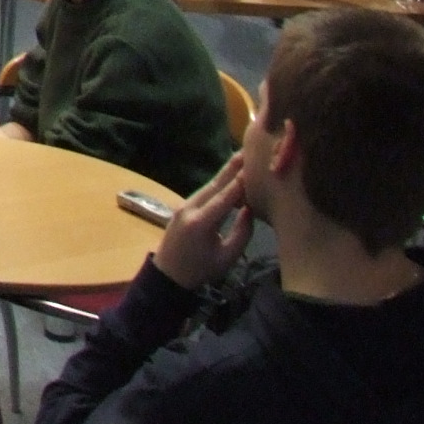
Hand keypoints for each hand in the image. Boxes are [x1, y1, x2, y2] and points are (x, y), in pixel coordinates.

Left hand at [152, 160, 253, 289]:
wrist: (168, 274)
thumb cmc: (200, 270)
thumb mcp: (227, 257)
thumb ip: (242, 233)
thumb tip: (250, 209)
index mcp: (201, 222)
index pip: (225, 197)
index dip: (240, 181)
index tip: (255, 165)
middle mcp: (190, 208)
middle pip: (215, 184)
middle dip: (232, 167)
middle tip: (248, 149)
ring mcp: (184, 205)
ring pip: (209, 185)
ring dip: (226, 172)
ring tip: (242, 158)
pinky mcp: (183, 206)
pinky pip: (204, 191)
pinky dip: (218, 183)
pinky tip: (229, 176)